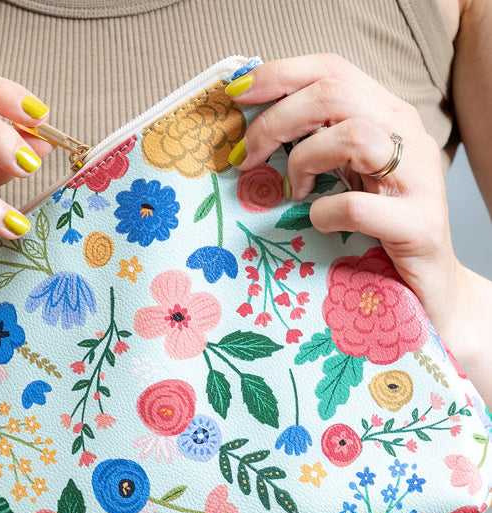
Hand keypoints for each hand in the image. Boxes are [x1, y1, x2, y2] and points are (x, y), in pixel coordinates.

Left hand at [226, 54, 461, 341]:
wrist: (429, 290)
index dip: (279, 75)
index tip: (236, 94)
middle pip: (335, 94)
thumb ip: (317, 145)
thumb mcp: (348, 176)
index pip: (333, 69)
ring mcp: (418, 180)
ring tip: (295, 190)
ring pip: (352, 136)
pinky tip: (320, 224)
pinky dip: (324, 214)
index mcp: (389, 117)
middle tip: (247, 156)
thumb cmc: (379, 233)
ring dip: (304, 160)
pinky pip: (356, 207)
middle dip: (276, 121)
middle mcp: (408, 137)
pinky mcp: (418, 226)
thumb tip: (254, 131)